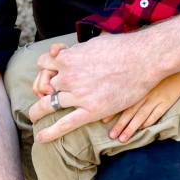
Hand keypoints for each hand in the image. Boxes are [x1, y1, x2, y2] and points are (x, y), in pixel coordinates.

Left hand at [29, 31, 164, 140]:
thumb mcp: (96, 42)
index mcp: (69, 58)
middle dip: (42, 89)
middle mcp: (69, 76)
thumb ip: (80, 50)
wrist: (144, 59)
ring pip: (48, 106)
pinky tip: (40, 138)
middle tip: (44, 94)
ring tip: (35, 116)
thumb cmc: (124, 47)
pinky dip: (50, 133)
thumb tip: (74, 53)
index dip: (45, 68)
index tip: (50, 72)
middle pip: (44, 86)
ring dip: (38, 111)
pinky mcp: (92, 110)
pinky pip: (65, 124)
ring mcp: (79, 95)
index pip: (43, 63)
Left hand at [108, 73, 179, 141]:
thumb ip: (135, 86)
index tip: (103, 120)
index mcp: (139, 88)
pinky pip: (155, 115)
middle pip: (130, 111)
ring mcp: (155, 99)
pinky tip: (140, 129)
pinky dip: (147, 123)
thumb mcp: (146, 77)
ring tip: (123, 139)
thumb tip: (121, 99)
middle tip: (112, 136)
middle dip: (120, 124)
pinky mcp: (165, 103)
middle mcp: (145, 94)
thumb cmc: (160, 75)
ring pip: (141, 116)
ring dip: (131, 128)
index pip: (124, 101)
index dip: (113, 111)